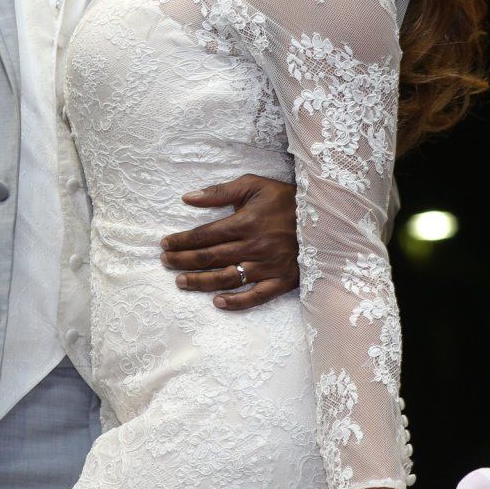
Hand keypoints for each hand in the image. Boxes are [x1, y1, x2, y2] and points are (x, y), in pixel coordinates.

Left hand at [160, 174, 299, 309]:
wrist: (324, 215)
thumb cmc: (285, 199)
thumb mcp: (254, 185)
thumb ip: (220, 192)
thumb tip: (187, 198)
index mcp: (245, 223)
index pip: (204, 235)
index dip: (181, 241)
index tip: (165, 244)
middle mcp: (254, 247)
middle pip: (210, 258)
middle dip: (183, 261)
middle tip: (165, 263)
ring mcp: (268, 266)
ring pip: (226, 278)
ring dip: (200, 282)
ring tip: (181, 282)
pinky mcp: (282, 281)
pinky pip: (256, 296)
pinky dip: (236, 302)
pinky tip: (217, 302)